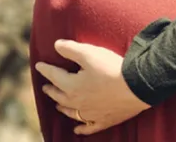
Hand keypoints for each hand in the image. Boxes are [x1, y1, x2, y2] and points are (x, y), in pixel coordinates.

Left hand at [35, 40, 150, 134]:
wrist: (136, 87)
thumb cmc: (111, 68)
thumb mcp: (89, 53)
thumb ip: (70, 49)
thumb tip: (56, 45)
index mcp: (71, 85)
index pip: (54, 75)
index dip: (45, 69)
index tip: (38, 65)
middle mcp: (77, 102)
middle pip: (60, 95)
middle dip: (51, 89)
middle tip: (45, 86)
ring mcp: (90, 114)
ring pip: (71, 112)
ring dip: (62, 107)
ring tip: (57, 104)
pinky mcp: (104, 120)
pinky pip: (88, 127)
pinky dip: (81, 129)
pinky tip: (77, 130)